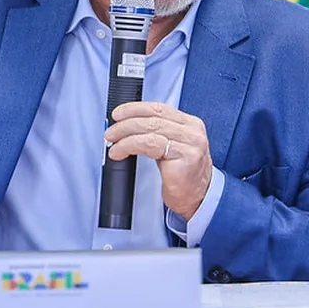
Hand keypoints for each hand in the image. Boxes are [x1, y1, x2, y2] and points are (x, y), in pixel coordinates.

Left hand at [105, 101, 212, 219]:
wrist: (197, 198)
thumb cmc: (181, 174)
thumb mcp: (170, 147)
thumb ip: (156, 133)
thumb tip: (125, 125)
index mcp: (190, 124)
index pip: (159, 108)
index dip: (135, 108)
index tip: (118, 114)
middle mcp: (192, 131)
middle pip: (153, 118)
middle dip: (126, 123)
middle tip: (110, 132)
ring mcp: (190, 144)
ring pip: (150, 130)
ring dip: (125, 135)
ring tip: (113, 144)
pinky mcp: (185, 157)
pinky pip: (150, 145)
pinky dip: (129, 146)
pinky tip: (120, 153)